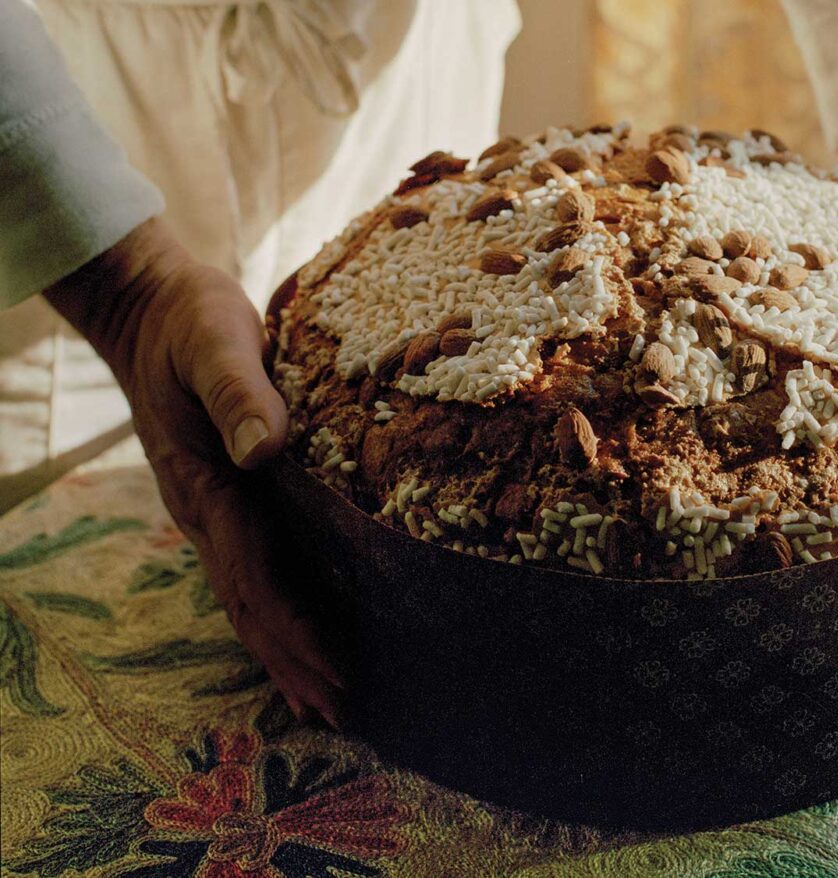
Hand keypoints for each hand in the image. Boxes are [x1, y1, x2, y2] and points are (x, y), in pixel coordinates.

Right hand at [45, 218, 344, 726]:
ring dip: (282, 648)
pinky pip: (248, 568)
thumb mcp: (216, 339)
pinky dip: (274, 610)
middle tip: (340, 713)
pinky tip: (299, 629)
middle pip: (248, 604)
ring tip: (320, 698)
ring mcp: (209, 509)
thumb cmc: (190, 319)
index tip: (334, 670)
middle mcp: (203, 511)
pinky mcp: (223, 496)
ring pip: (246, 595)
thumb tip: (265, 450)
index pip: (253, 575)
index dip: (294, 627)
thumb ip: (238, 390)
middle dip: (292, 660)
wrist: (149, 308)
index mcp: (204, 485)